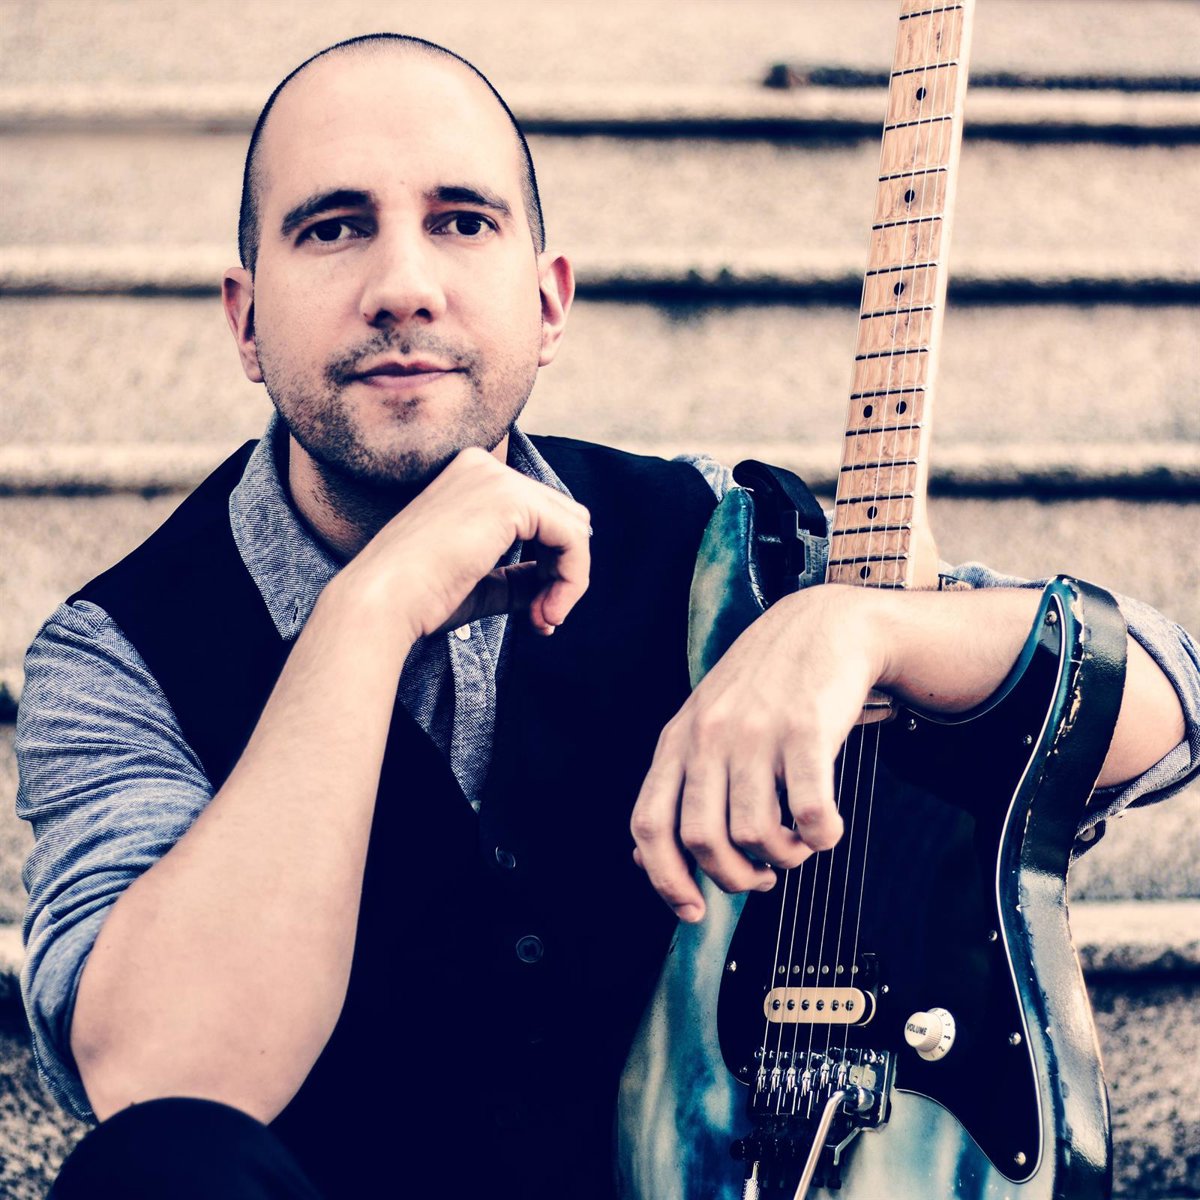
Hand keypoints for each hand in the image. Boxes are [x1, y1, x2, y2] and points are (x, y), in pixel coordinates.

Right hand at [335, 447, 591, 643]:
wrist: (383, 602)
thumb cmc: (420, 598)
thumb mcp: (482, 583)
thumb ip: (520, 576)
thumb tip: (556, 581)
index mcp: (470, 478)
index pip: (539, 514)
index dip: (550, 567)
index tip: (537, 615)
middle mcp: (483, 465)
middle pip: (563, 516)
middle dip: (563, 573)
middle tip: (543, 619)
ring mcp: (496, 477)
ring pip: (574, 526)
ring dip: (570, 579)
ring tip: (544, 618)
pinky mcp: (511, 498)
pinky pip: (573, 537)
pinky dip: (573, 577)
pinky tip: (548, 610)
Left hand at [631, 585, 891, 922]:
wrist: (822, 625)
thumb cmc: (764, 684)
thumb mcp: (704, 724)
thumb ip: (676, 785)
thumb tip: (641, 858)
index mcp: (678, 740)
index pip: (649, 824)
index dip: (664, 878)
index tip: (692, 912)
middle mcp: (709, 736)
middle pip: (701, 839)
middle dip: (734, 877)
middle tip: (762, 876)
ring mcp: (755, 732)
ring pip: (755, 833)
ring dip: (783, 857)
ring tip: (798, 844)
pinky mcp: (806, 730)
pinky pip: (809, 812)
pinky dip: (821, 837)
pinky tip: (826, 829)